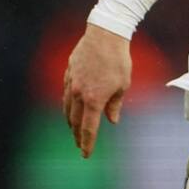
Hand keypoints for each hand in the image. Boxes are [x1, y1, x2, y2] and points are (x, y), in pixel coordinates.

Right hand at [62, 24, 131, 157]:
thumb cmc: (118, 60)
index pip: (88, 128)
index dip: (87, 143)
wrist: (105, 34)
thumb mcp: (123, 84)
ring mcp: (71, 82)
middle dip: (77, 135)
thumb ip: (115, 104)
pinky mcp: (69, 72)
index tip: (85, 154)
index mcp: (94, 99)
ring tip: (73, 129)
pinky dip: (68, 103)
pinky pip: (66, 93)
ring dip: (70, 121)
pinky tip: (71, 106)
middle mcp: (79, 94)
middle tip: (79, 144)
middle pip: (75, 121)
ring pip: (67, 108)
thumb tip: (112, 120)